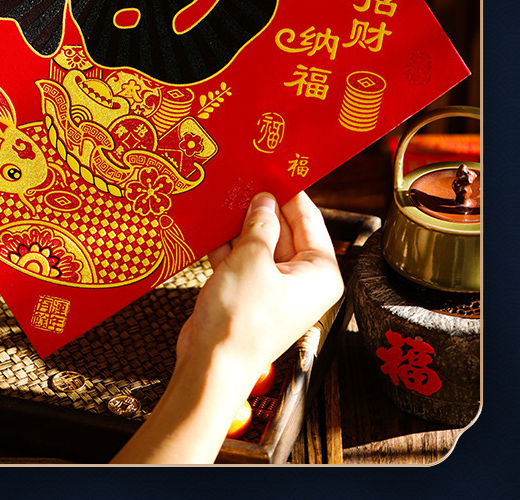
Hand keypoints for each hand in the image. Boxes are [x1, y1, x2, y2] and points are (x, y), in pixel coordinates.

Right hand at [111, 191, 342, 464]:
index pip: (309, 219)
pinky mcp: (250, 296)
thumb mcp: (252, 258)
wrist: (210, 366)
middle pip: (284, 230)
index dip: (289, 192)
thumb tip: (265, 199)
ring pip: (260, 244)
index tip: (273, 165)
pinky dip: (228, 246)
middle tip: (243, 176)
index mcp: (320, 274)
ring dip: (241, 226)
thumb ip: (260, 223)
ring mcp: (275, 289)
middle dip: (261, 208)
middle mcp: (303, 282)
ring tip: (224, 196)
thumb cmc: (240, 319)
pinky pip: (243, 261)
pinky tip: (211, 225)